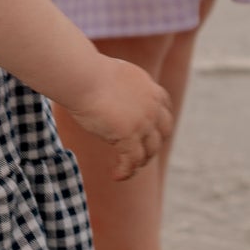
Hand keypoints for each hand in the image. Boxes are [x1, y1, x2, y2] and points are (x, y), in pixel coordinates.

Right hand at [65, 58, 173, 180]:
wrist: (83, 76)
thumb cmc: (88, 73)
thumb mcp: (114, 76)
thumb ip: (122, 88)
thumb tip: (112, 94)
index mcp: (150, 89)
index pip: (165, 111)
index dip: (160, 126)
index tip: (150, 134)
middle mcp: (152, 106)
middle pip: (162, 134)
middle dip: (152, 146)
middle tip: (138, 155)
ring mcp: (143, 122)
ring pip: (149, 151)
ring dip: (139, 162)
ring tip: (126, 168)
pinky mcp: (129, 136)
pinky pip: (131, 161)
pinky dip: (125, 171)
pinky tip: (116, 175)